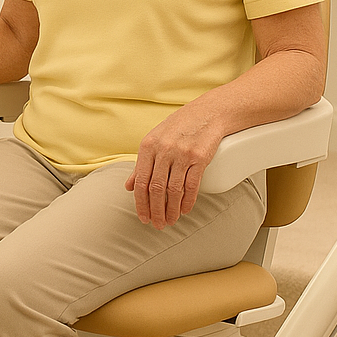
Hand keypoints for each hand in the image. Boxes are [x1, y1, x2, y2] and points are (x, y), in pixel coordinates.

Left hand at [123, 108, 225, 228]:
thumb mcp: (155, 140)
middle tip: (158, 225)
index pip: (140, 181)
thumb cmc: (179, 127)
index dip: (141, 203)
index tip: (143, 217)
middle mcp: (163, 150)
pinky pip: (192, 185)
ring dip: (171, 209)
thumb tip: (128, 186)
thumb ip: (141, 164)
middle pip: (156, 188)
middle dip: (155, 211)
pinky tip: (184, 210)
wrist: (208, 112)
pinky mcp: (200, 157)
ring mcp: (182, 153)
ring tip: (171, 221)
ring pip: (173, 190)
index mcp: (147, 146)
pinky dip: (187, 201)